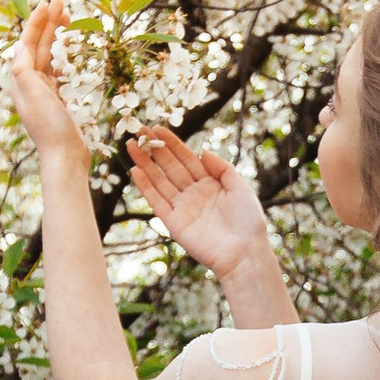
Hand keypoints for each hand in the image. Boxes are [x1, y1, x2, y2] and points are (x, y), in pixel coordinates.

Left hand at [7, 0, 89, 170]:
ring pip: (49, 56)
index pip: (27, 42)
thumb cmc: (50, 126)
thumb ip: (23, 67)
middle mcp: (30, 84)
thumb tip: (20, 44)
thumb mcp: (33, 93)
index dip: (37, 21)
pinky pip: (58, 70)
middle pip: (38, 46)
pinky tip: (69, 51)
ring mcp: (44, 92)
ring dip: (56, 36)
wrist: (65, 157)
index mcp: (21, 80)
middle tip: (61, 1)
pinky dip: (63, 56)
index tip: (49, 2)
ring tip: (68, 18)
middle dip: (48, 23)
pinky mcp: (58, 101)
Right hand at [128, 124, 270, 282]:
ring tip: (131, 145)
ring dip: (144, 164)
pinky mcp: (174, 223)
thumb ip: (222, 167)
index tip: (157, 128)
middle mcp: (193, 193)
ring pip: (159, 181)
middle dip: (154, 149)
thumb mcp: (240, 187)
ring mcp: (182, 208)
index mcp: (210, 183)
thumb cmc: (248, 221)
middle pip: (169, 167)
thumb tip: (202, 151)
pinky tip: (136, 171)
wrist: (245, 252)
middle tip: (138, 131)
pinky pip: (157, 201)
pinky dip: (146, 187)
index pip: (186, 158)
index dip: (172, 143)